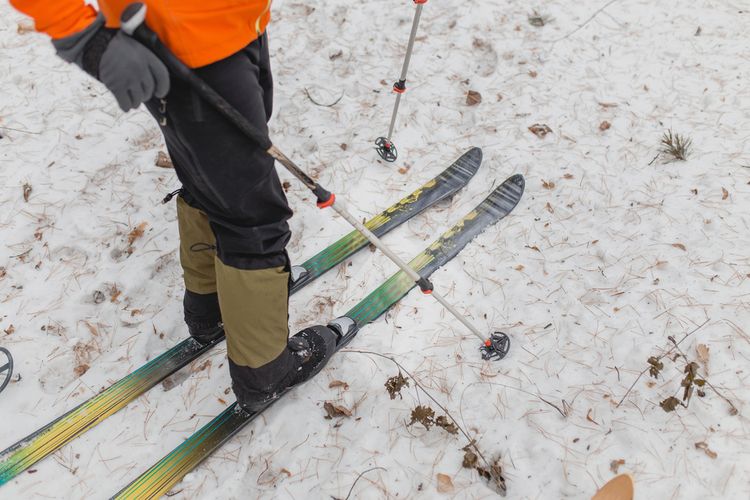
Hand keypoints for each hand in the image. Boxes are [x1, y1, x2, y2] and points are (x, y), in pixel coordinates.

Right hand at [52, 14, 168, 111]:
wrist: (95, 42)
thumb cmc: (116, 46)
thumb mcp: (137, 47)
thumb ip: (147, 63)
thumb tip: (154, 86)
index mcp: (147, 57)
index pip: (163, 77)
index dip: (163, 88)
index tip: (159, 93)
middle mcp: (140, 68)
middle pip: (149, 91)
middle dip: (144, 95)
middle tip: (138, 92)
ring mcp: (128, 78)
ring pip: (138, 100)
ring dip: (135, 101)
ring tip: (130, 97)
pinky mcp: (116, 86)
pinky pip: (126, 104)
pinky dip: (126, 106)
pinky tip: (124, 104)